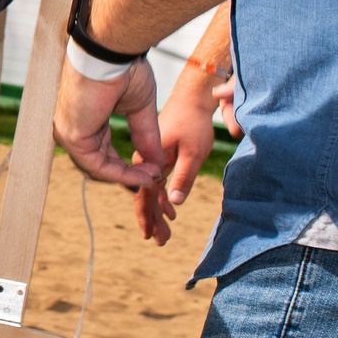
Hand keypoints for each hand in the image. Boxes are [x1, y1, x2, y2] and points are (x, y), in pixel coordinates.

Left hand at [54, 52, 168, 208]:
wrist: (111, 54)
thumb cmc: (122, 70)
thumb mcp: (139, 109)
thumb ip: (145, 136)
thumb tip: (156, 163)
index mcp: (87, 120)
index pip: (102, 153)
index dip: (126, 167)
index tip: (151, 171)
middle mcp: (74, 128)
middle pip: (99, 164)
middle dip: (128, 175)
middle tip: (153, 178)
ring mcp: (69, 133)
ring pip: (98, 169)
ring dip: (128, 176)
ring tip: (152, 175)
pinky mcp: (72, 136)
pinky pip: (97, 166)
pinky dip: (122, 174)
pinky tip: (143, 174)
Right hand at [133, 51, 232, 242]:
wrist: (191, 96)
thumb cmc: (193, 120)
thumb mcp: (193, 152)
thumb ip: (183, 177)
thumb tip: (174, 203)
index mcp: (147, 159)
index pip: (145, 196)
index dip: (149, 218)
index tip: (154, 237)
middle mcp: (143, 159)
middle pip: (144, 195)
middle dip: (152, 219)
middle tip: (161, 241)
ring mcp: (149, 156)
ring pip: (149, 188)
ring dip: (158, 210)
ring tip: (166, 231)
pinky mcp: (157, 152)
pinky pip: (154, 179)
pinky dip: (162, 196)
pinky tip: (170, 208)